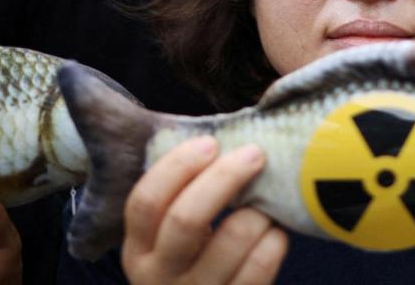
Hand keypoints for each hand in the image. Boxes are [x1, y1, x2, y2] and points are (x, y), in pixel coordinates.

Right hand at [122, 136, 287, 284]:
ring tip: (267, 204)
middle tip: (254, 154)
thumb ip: (181, 199)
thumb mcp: (168, 239)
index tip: (210, 143)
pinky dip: (274, 240)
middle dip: (224, 177)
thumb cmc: (192, 263)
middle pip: (186, 218)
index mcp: (138, 249)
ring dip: (257, 211)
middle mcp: (160, 275)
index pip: (145, 201)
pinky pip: (260, 265)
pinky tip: (275, 232)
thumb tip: (219, 143)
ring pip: (232, 238)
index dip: (177, 166)